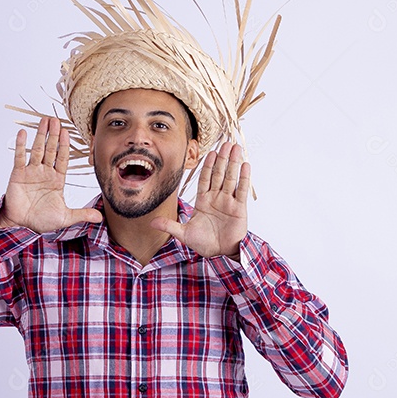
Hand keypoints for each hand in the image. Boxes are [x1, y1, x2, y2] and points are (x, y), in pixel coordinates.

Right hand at [0, 117, 102, 233]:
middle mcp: (44, 173)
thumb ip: (81, 214)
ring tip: (44, 121)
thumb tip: (100, 217)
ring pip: (37, 150)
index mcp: (57, 180)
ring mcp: (31, 172)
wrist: (22, 226)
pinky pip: (20, 157)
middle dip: (53, 135)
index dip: (64, 145)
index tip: (67, 131)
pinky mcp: (18, 175)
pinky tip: (24, 133)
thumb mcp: (65, 217)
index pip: (62, 158)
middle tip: (55, 119)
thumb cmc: (41, 221)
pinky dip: (21, 145)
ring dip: (40, 135)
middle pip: (50, 150)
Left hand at [151, 141, 249, 258]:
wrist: (221, 254)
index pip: (205, 179)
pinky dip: (243, 178)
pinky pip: (241, 190)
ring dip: (233, 162)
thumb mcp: (184, 234)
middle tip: (225, 143)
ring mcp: (228, 202)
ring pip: (230, 178)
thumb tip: (152, 222)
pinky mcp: (239, 208)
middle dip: (221, 158)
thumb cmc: (204, 243)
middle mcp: (216, 198)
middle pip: (219, 174)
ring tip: (235, 147)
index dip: (207, 165)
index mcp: (203, 201)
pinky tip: (245, 165)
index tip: (210, 152)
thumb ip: (170, 226)